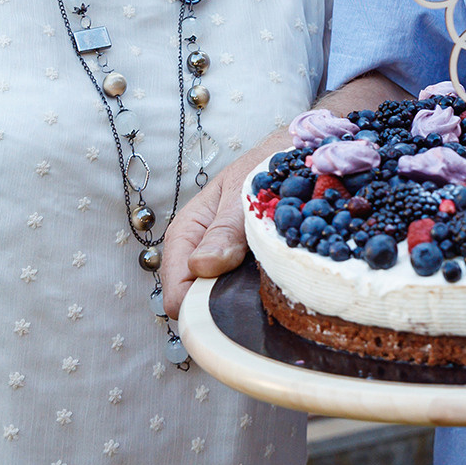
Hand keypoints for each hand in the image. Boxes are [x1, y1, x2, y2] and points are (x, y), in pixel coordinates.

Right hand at [162, 127, 289, 317]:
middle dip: (223, 306)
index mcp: (186, 234)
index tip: (231, 304)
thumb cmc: (259, 169)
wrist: (288, 158)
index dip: (199, 306)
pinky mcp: (243, 269)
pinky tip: (280, 284)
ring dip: (245, 301)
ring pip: (222, 302)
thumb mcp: (242, 194)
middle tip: (259, 293)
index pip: (176, 291)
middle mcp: (198, 253)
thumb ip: (225, 230)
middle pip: (197, 303)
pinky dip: (260, 294)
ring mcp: (220, 263)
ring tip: (274, 287)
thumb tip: (201, 267)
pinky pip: (244, 293)